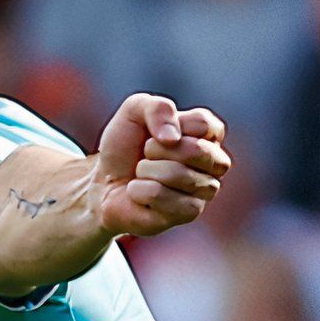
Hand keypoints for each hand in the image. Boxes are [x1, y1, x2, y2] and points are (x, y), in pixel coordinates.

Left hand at [91, 93, 230, 238]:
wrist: (105, 181)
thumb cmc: (126, 146)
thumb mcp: (135, 111)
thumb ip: (158, 108)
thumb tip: (173, 138)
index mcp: (208, 135)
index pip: (204, 124)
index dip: (173, 125)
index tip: (155, 132)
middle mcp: (214, 163)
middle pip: (197, 150)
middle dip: (157, 149)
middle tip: (145, 154)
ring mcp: (205, 190)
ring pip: (178, 175)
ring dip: (146, 170)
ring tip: (141, 174)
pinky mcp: (189, 213)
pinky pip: (160, 196)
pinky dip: (139, 190)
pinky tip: (139, 193)